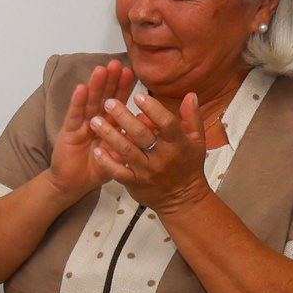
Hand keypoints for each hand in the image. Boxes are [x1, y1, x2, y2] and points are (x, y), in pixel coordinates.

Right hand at [45, 62, 128, 197]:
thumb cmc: (97, 169)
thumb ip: (133, 138)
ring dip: (95, 85)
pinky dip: (77, 102)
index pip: (117, 102)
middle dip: (109, 80)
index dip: (123, 87)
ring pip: (89, 102)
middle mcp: (94, 120)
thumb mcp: (120, 154)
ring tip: (101, 69)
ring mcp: (81, 125)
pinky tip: (81, 88)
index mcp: (108, 124)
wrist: (74, 184)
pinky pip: (74, 116)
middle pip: (103, 97)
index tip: (131, 71)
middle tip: (116, 63)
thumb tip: (153, 123)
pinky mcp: (68, 133)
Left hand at [87, 79, 223, 211]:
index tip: (138, 96)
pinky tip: (97, 149)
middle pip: (141, 135)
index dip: (153, 109)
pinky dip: (107, 162)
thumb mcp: (197, 141)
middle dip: (124, 117)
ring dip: (109, 135)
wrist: (182, 199)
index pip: (166, 123)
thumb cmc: (189, 165)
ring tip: (95, 120)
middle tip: (109, 102)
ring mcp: (147, 171)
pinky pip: (119, 173)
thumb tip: (191, 94)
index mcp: (178, 144)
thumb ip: (192, 117)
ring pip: (127, 151)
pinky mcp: (136, 183)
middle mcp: (162, 157)